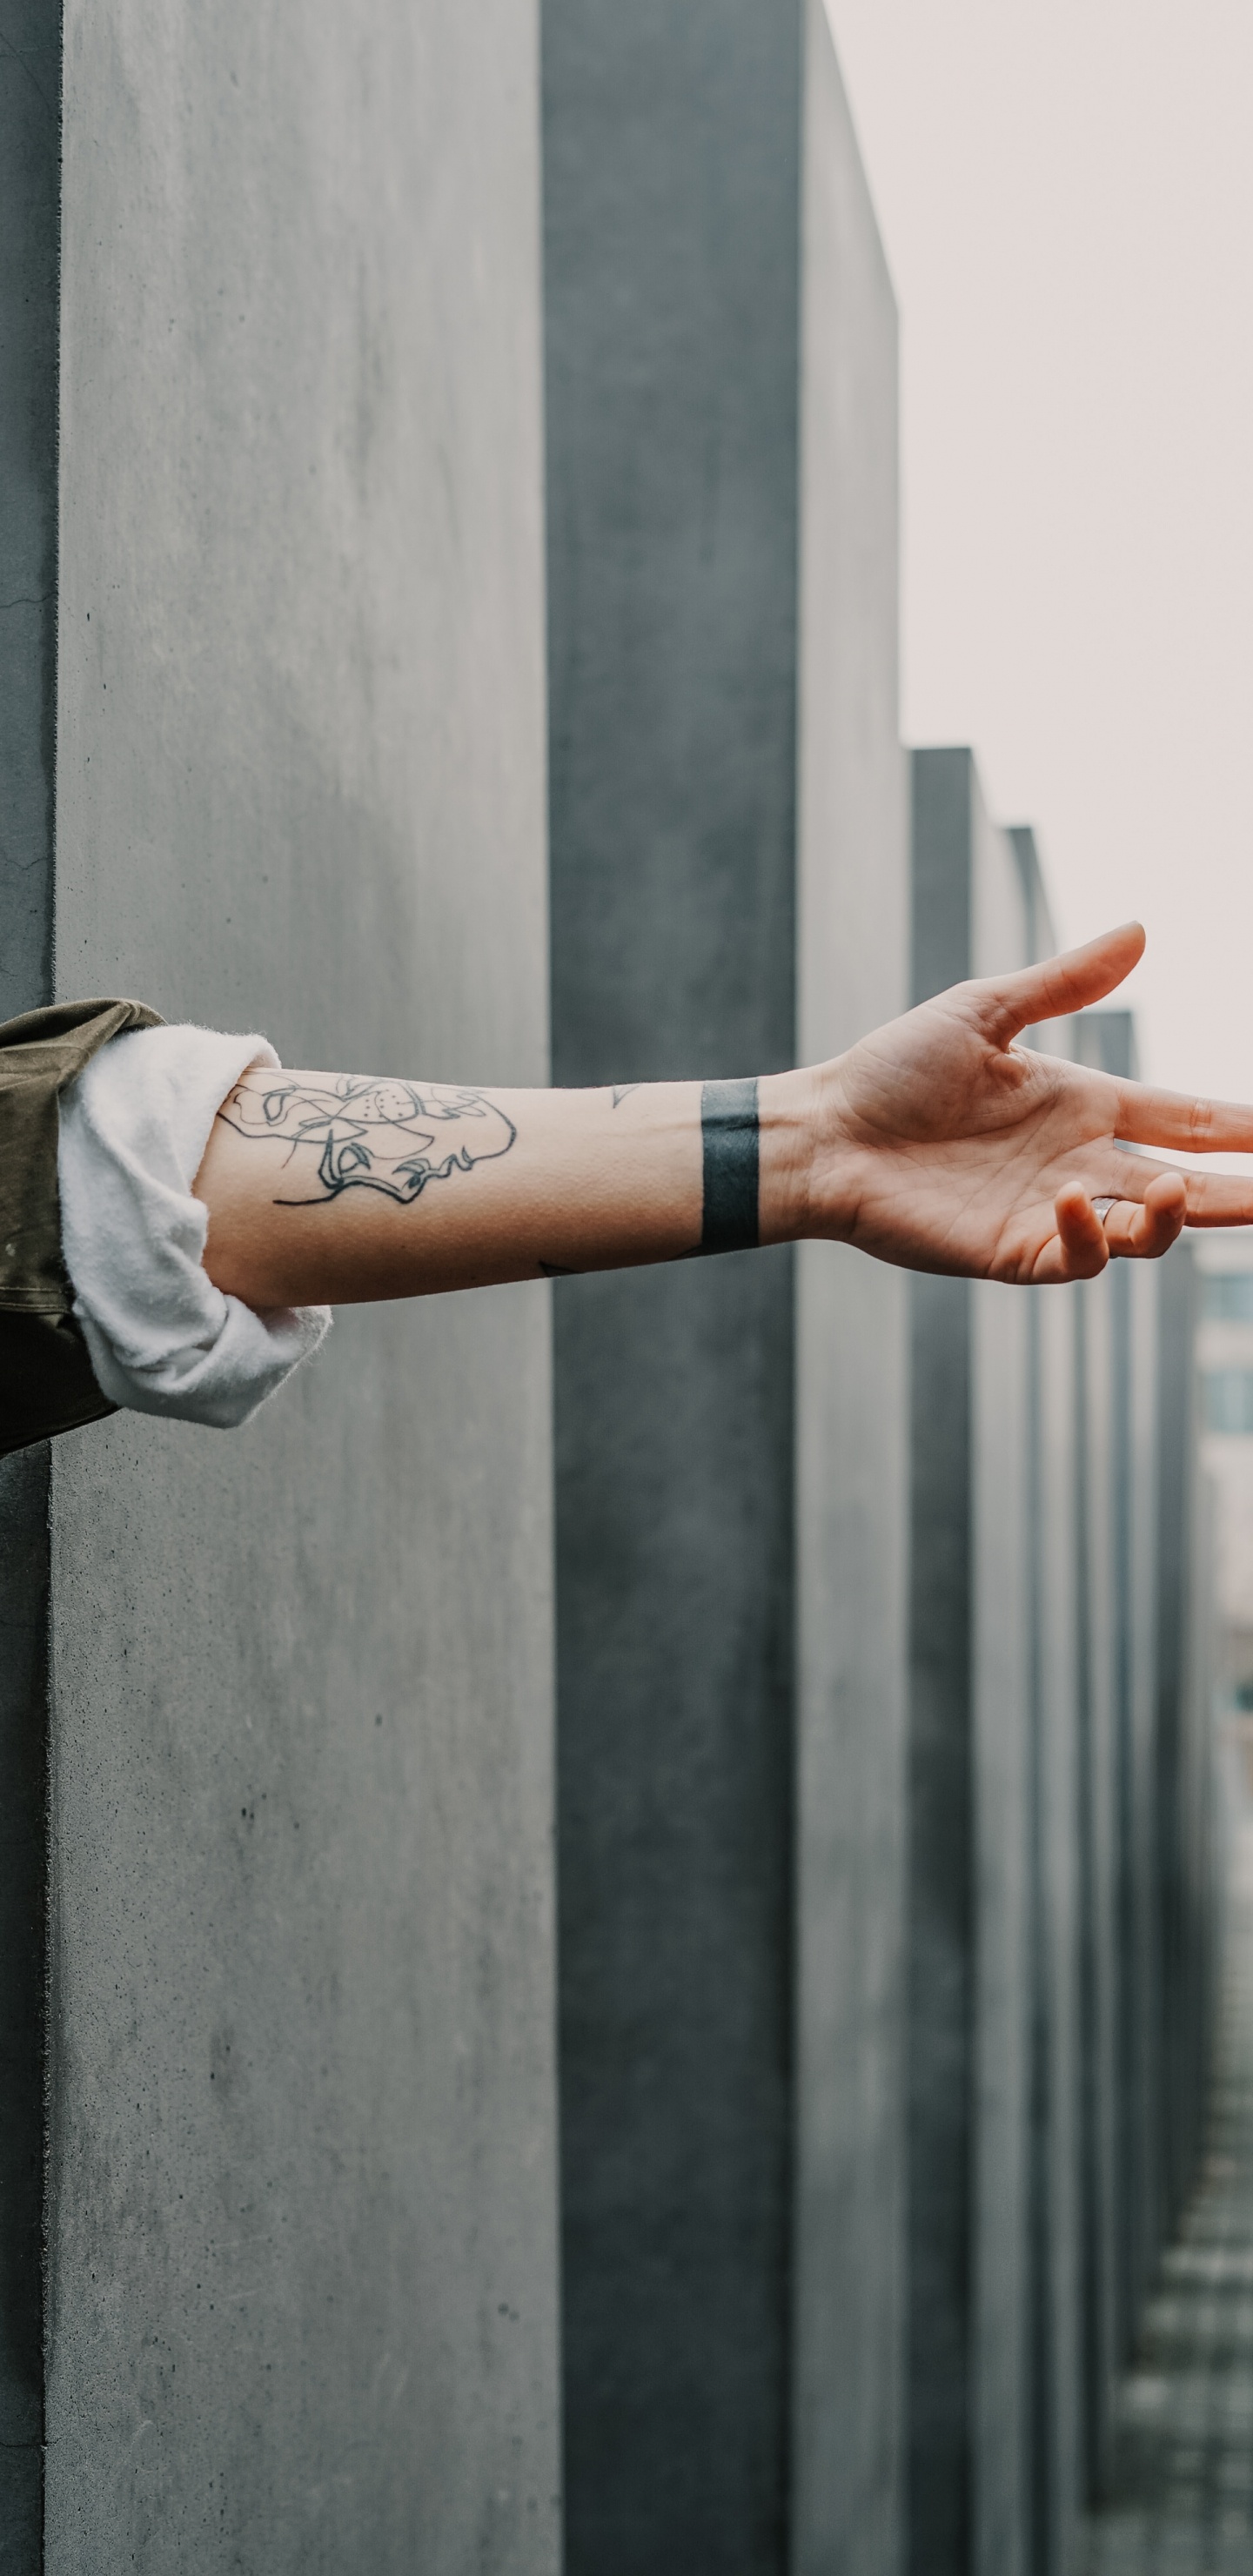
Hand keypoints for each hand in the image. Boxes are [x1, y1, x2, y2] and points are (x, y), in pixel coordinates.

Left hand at [808, 923, 1252, 1283]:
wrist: (825, 1131)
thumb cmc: (894, 1070)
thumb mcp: (984, 1010)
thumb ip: (1065, 982)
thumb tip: (1141, 930)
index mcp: (1085, 1104)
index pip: (1186, 1118)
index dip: (1240, 1127)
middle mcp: (1081, 1162)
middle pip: (1186, 1187)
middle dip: (1242, 1193)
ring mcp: (1050, 1212)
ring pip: (1143, 1232)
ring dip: (1170, 1217)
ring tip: (1173, 1188)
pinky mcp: (1012, 1252)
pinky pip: (1074, 1258)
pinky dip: (1088, 1236)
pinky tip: (1073, 1198)